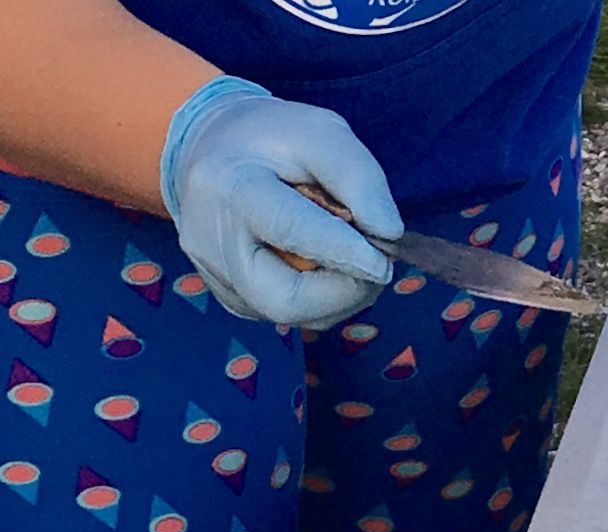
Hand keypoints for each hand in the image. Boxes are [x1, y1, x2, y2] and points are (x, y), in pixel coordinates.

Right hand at [160, 76, 402, 329]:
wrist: (212, 151)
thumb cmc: (273, 139)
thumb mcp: (320, 133)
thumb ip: (358, 176)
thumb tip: (389, 234)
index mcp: (231, 187)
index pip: (291, 231)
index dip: (345, 253)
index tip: (386, 261)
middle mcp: (212, 241)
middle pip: (283, 300)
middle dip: (344, 293)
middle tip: (378, 267)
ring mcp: (216, 276)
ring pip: (290, 316)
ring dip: (339, 298)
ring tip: (355, 259)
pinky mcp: (230, 296)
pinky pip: (286, 315)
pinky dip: (321, 300)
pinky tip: (327, 266)